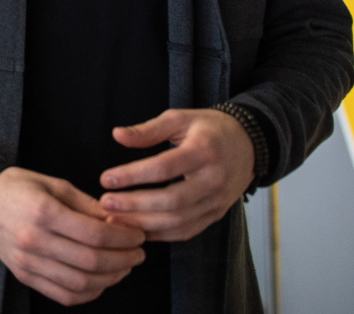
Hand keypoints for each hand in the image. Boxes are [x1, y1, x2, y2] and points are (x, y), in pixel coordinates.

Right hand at [0, 167, 145, 305]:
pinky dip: (89, 293)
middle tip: (138, 253)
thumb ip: (88, 205)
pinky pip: (64, 295)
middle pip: (91, 261)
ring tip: (123, 267)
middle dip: (124, 260)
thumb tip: (121, 223)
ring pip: (81, 283)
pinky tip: (101, 281)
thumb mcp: (54, 185)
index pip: (95, 234)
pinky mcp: (24, 275)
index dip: (124, 238)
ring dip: (111, 279)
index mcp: (42, 211)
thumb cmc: (20, 188)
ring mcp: (27, 261)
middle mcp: (33, 239)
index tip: (138, 235)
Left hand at [99, 108, 255, 241]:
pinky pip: (187, 231)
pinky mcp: (216, 214)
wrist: (248, 145)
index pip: (164, 168)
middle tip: (105, 203)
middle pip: (171, 201)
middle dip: (135, 205)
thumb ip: (148, 129)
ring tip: (114, 219)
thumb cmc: (208, 129)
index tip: (105, 179)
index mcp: (204, 151)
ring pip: (179, 221)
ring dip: (144, 223)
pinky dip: (161, 234)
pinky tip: (137, 230)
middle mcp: (213, 180)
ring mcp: (217, 201)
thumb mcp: (180, 119)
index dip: (133, 175)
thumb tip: (117, 135)